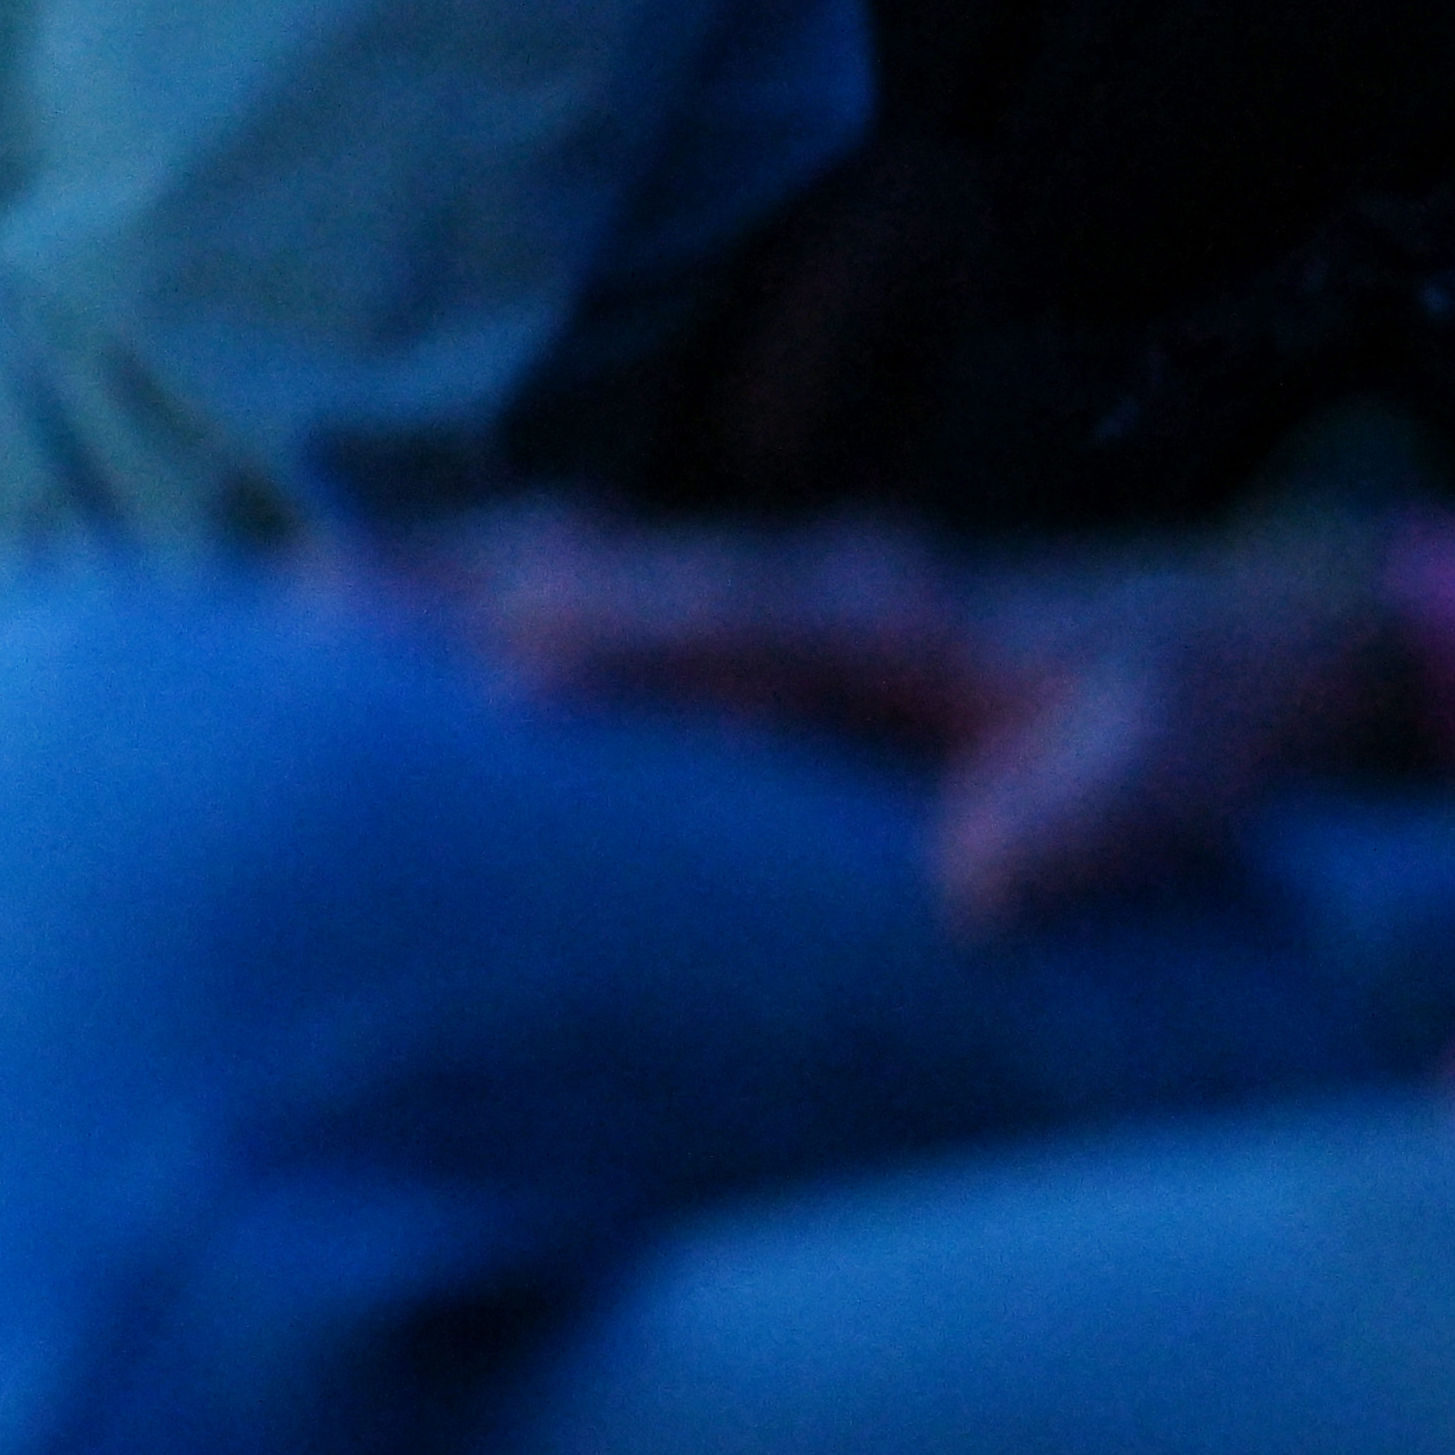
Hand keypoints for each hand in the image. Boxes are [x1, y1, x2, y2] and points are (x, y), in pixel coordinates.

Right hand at [371, 498, 1402, 929]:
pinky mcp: (703, 639)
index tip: (508, 674)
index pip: (727, 624)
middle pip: (585, 572)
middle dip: (447, 592)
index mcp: (877, 618)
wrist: (1181, 657)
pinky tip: (331, 643)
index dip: (619, 643)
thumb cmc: (1172, 719)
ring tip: (273, 621)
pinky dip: (444, 612)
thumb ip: (1097, 809)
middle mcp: (777, 588)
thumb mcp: (1177, 757)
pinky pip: (552, 605)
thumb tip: (977, 881)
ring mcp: (729, 603)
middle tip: (302, 612)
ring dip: (420, 594)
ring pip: (545, 574)